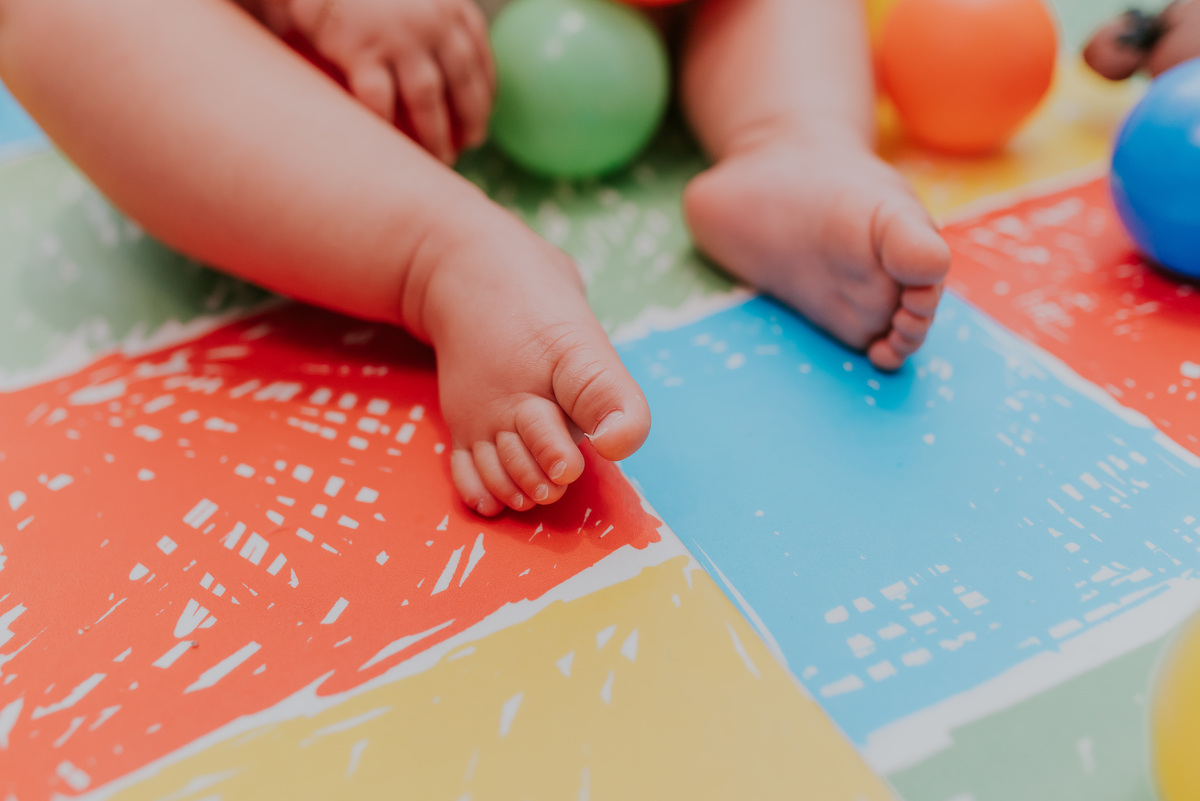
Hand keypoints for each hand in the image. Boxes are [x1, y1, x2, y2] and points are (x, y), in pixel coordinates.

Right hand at [283, 0, 494, 162]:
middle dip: (469, 121)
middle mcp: (432, 20)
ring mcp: (398, 36)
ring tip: (437, 157)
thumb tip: (449, 74)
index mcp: (450, 6)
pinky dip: (388, 126)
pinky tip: (391, 144)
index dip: (484, 95)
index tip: (481, 119)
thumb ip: (432, 21)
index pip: (478, 58)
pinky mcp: (361, 49)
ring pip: (426, 98)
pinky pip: (380, 99)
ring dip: (434, 134)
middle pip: (461, 83)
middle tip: (467, 146)